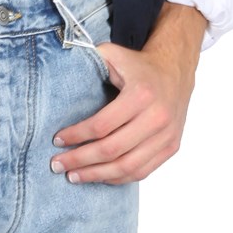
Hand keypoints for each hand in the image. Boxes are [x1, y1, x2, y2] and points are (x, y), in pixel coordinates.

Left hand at [49, 1, 206, 183]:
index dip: (76, 136)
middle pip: (111, 150)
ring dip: (96, 175)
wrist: (175, 69)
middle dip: (80, 160)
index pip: (102, 125)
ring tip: (73, 176)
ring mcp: (167, 135)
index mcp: (141, 95)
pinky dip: (117, 178)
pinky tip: (98, 176)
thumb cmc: (138, 65)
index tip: (57, 140)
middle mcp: (158, 117)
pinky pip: (141, 171)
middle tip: (57, 164)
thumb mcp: (114, 55)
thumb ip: (89, 60)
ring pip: (126, 167)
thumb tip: (59, 69)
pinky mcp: (171, 147)